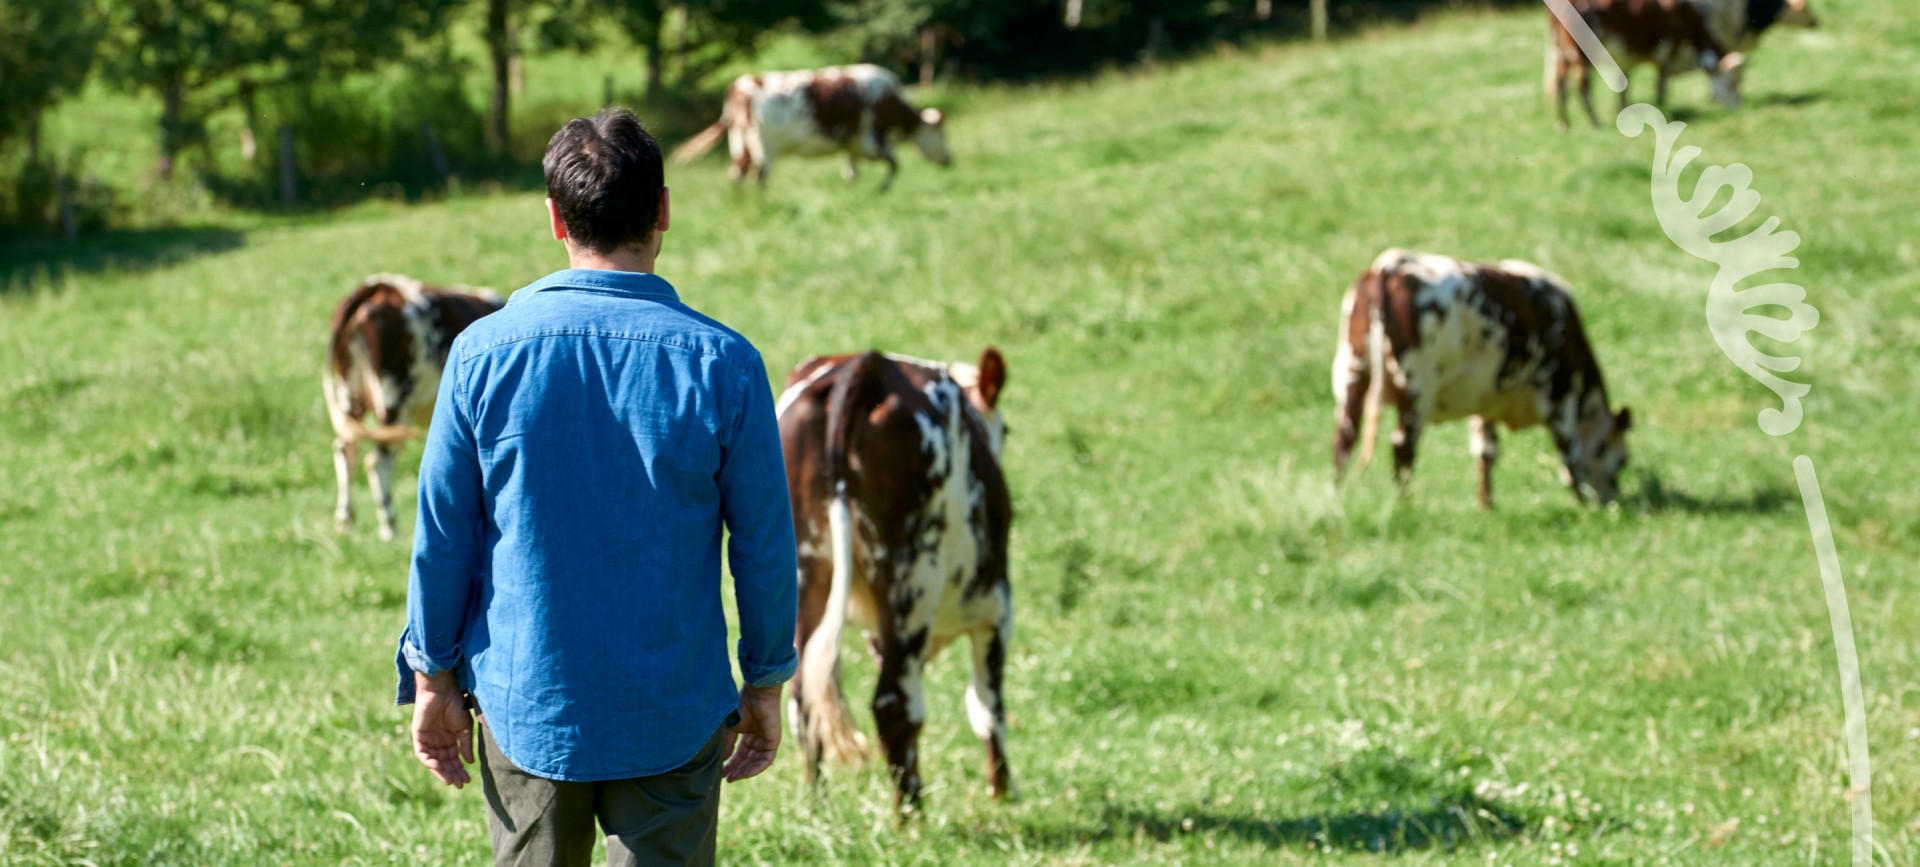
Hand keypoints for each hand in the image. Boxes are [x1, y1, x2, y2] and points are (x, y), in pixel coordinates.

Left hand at [411, 671, 474, 788]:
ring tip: (449, 780)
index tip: (467, 780)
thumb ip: (465, 745)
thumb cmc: (455, 705)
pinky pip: (422, 754)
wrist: (443, 690)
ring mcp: (428, 740)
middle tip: (459, 784)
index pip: (454, 760)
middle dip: (452, 774)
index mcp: (450, 740)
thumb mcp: (465, 728)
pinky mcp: (418, 736)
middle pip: (444, 763)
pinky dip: (429, 762)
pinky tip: (438, 767)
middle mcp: (438, 742)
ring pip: (433, 762)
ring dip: (441, 772)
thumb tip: (469, 762)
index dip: (460, 771)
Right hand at [720, 684, 782, 782]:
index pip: (739, 756)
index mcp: (748, 736)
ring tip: (732, 778)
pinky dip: (755, 768)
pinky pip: (766, 760)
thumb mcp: (730, 729)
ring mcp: (766, 741)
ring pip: (756, 763)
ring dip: (744, 772)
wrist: (756, 694)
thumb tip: (722, 761)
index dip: (730, 765)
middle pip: (747, 761)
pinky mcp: (773, 742)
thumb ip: (727, 745)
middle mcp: (757, 740)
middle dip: (736, 770)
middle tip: (725, 778)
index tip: (720, 773)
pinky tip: (744, 774)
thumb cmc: (742, 706)